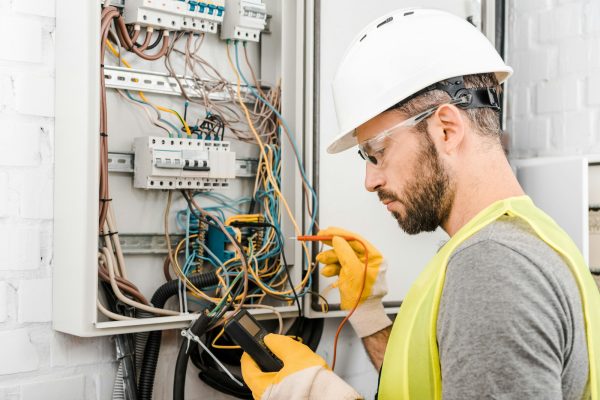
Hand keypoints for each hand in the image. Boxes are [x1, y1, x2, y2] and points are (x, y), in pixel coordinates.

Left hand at [241, 334, 360, 399]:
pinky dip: (286, 381)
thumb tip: (270, 339)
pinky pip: (281, 390)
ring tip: (290, 362)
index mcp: (263, 389)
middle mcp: (267, 399)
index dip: (250, 353)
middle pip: (258, 377)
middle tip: (273, 351)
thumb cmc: (315, 384)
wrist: (334, 398)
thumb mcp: (296, 355)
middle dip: (265, 362)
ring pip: (271, 384)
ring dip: (277, 372)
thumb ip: (280, 344)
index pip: (247, 369)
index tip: (254, 346)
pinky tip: (297, 375)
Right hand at [316, 227, 385, 308]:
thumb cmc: (361, 296)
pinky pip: (339, 265)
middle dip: (332, 245)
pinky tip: (328, 272)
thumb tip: (337, 239)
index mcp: (374, 257)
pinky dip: (332, 267)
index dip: (340, 233)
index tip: (327, 231)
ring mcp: (359, 267)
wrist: (360, 314)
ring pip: (341, 256)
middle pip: (347, 246)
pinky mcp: (351, 273)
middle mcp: (367, 260)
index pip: (356, 239)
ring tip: (321, 260)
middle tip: (319, 238)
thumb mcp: (352, 271)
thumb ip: (345, 252)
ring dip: (330, 258)